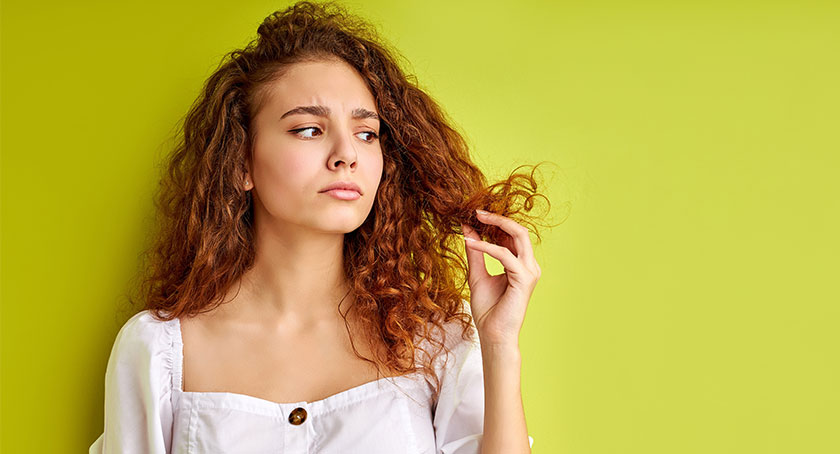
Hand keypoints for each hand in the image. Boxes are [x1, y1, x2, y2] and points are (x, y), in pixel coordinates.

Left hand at [461, 209, 540, 347]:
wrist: (493, 334)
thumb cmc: (488, 309)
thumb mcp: (477, 274)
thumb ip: (475, 252)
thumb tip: (468, 229)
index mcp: (520, 264)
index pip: (511, 235)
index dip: (495, 223)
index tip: (474, 214)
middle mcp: (529, 265)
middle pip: (519, 230)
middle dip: (498, 218)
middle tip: (476, 211)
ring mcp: (530, 271)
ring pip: (518, 236)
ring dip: (496, 224)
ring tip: (475, 219)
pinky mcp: (524, 278)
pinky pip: (505, 254)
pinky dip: (486, 246)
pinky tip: (470, 243)